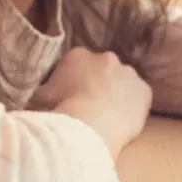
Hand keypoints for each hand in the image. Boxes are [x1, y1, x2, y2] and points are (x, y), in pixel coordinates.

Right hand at [33, 47, 151, 159]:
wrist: (89, 127)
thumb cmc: (60, 111)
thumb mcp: (38, 97)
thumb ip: (41, 90)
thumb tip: (36, 92)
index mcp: (78, 55)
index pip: (75, 64)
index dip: (71, 82)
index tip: (69, 98)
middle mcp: (106, 57)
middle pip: (101, 69)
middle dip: (96, 84)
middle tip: (88, 106)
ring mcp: (129, 73)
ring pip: (122, 82)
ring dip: (116, 93)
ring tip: (106, 116)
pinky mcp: (145, 90)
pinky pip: (139, 97)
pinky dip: (133, 106)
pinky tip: (122, 121)